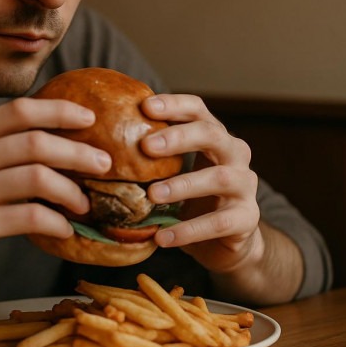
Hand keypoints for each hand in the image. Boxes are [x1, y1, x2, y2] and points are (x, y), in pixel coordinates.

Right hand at [0, 97, 110, 303]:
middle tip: (103, 164)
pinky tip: (64, 229)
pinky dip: (56, 222)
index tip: (89, 117)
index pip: (19, 110)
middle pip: (35, 141)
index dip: (59, 110)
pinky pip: (30, 216)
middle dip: (78, 150)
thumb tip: (51, 145)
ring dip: (72, 190)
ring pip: (37, 176)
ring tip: (85, 203)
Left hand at [139, 94, 261, 274]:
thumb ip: (152, 157)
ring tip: (152, 195)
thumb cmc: (192, 199)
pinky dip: (189, 230)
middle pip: (212, 135)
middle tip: (146, 146)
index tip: (145, 106)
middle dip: (178, 138)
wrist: (229, 241)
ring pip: (218, 178)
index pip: (198, 110)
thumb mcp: (174, 172)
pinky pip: (219, 222)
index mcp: (215, 136)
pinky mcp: (247, 218)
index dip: (174, 105)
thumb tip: (98, 144)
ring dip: (182, 185)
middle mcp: (235, 155)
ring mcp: (245, 186)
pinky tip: (163, 236)